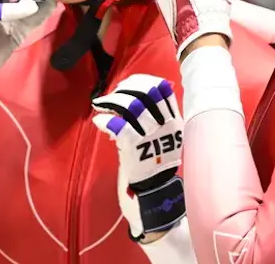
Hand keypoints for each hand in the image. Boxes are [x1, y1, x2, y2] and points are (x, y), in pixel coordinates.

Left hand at [92, 74, 185, 240]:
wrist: (154, 193)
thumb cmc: (155, 163)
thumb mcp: (166, 137)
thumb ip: (157, 117)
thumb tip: (135, 96)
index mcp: (175, 120)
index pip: (162, 88)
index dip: (142, 82)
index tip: (127, 85)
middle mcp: (166, 125)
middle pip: (146, 92)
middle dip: (124, 89)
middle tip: (111, 95)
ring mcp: (151, 136)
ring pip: (131, 105)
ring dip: (111, 101)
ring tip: (100, 104)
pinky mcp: (135, 148)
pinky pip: (119, 125)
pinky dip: (106, 120)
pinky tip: (99, 121)